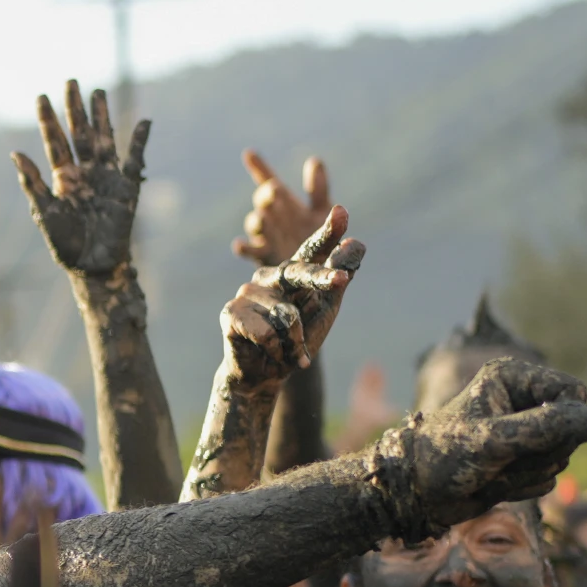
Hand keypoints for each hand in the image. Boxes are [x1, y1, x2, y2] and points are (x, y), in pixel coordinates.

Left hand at [12, 80, 149, 279]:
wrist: (93, 266)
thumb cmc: (65, 245)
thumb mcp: (45, 213)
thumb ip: (32, 183)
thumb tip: (15, 154)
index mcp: (62, 178)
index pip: (55, 142)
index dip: (48, 121)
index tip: (42, 97)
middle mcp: (84, 172)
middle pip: (79, 133)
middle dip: (75, 109)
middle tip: (70, 81)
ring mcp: (105, 177)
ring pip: (104, 139)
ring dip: (102, 116)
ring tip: (98, 91)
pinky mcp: (126, 187)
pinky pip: (135, 159)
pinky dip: (140, 141)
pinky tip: (143, 122)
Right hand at [218, 204, 364, 389]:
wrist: (264, 376)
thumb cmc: (295, 341)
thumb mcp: (324, 308)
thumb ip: (339, 277)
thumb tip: (356, 242)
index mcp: (292, 272)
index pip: (312, 250)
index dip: (327, 232)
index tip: (341, 211)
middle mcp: (268, 277)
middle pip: (300, 271)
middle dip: (322, 278)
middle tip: (342, 281)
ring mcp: (247, 293)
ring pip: (288, 316)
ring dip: (296, 342)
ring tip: (288, 351)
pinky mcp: (231, 313)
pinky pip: (269, 334)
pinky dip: (278, 351)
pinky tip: (270, 354)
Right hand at [232, 150, 331, 266]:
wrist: (314, 272)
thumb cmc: (318, 239)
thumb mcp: (320, 210)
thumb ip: (317, 188)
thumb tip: (314, 160)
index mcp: (285, 203)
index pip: (268, 180)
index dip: (259, 167)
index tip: (249, 153)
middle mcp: (272, 217)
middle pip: (263, 200)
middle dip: (267, 194)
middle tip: (275, 190)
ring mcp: (266, 236)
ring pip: (256, 222)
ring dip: (259, 218)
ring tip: (265, 217)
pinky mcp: (264, 257)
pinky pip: (250, 250)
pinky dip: (244, 247)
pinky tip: (239, 245)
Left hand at [369, 360, 586, 534]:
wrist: (412, 494)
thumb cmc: (442, 457)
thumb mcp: (494, 439)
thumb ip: (548, 427)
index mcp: (514, 378)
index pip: (573, 392)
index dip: (563, 419)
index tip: (529, 437)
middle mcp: (523, 402)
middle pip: (572, 427)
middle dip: (539, 450)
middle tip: (500, 457)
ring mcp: (525, 434)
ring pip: (561, 456)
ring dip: (527, 471)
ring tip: (490, 470)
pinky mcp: (523, 461)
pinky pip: (547, 479)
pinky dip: (521, 486)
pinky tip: (492, 483)